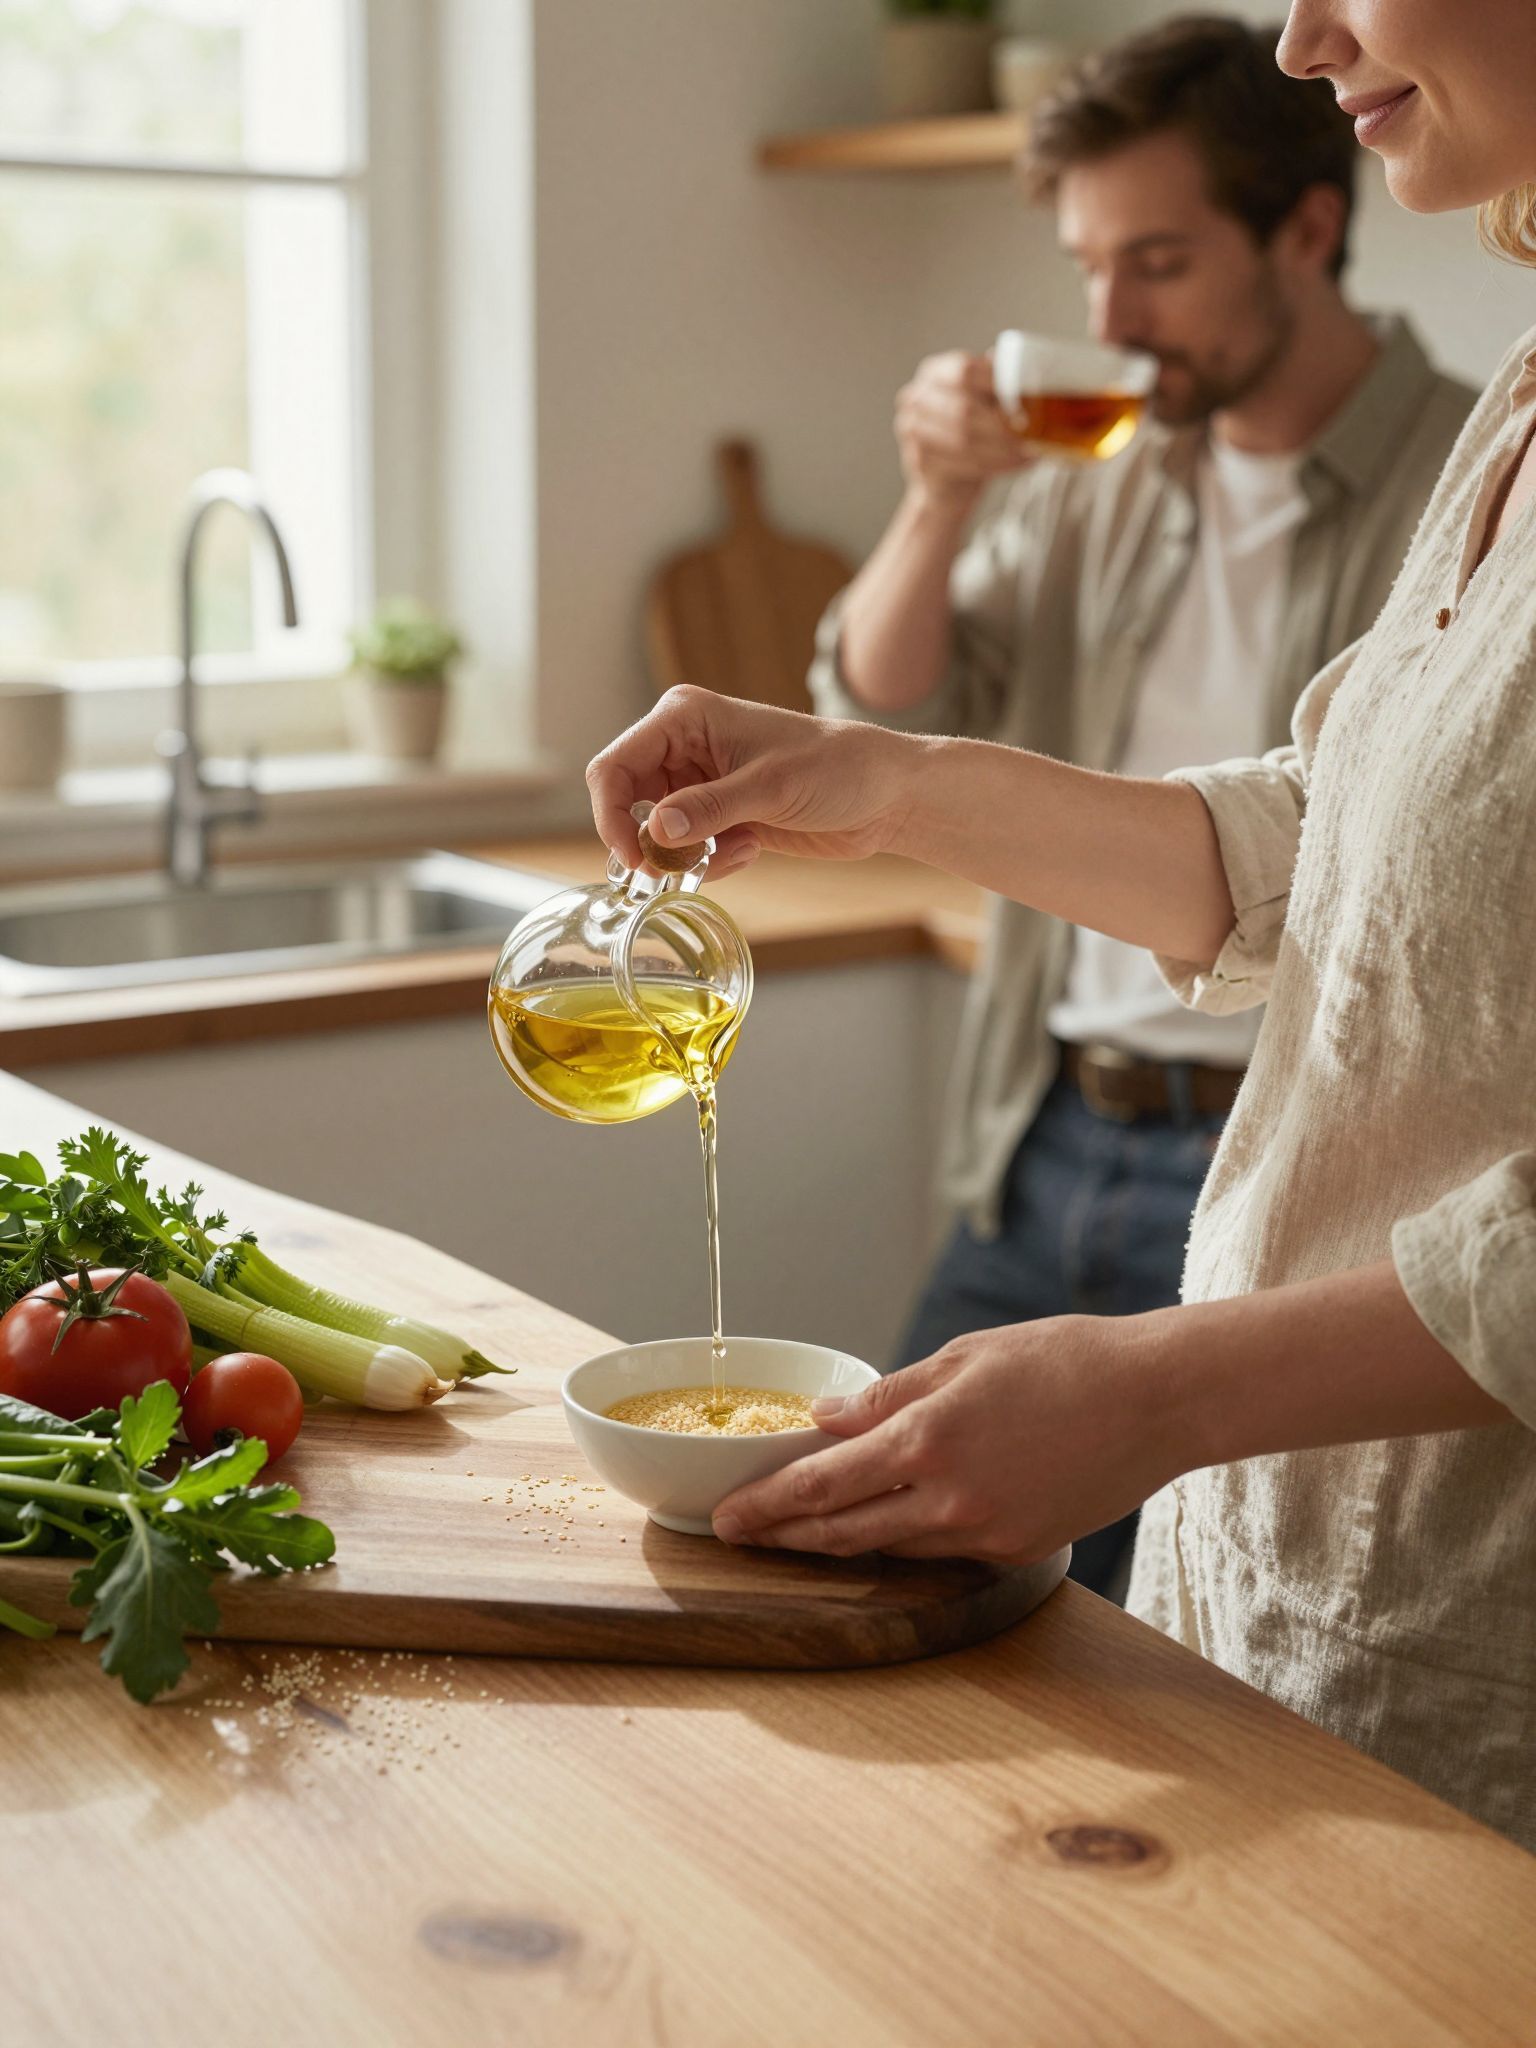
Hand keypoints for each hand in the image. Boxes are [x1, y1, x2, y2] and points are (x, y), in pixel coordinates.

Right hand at [585, 687, 916, 876]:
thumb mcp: (770, 788)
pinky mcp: (718, 814)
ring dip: (686, 856)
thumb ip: (709, 809)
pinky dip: (710, 861)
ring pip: (656, 833)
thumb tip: (655, 831)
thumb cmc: (836, 768)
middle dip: (649, 842)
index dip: (611, 815)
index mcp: (684, 717)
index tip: (634, 858)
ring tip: (737, 850)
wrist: (885, 795)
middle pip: (626, 803)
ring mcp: (699, 782)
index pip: (614, 765)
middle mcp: (683, 746)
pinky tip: (751, 849)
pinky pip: (686, 849)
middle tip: (674, 872)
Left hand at [710, 1315, 1187, 1565]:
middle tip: (738, 1536)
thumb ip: (887, 1396)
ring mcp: (987, 1533)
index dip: (767, 1505)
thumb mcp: (965, 1358)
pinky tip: (881, 1525)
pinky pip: (941, 1551)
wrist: (1158, 1400)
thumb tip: (823, 1420)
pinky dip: (903, 1539)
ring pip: (890, 1548)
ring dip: (837, 1542)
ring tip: (795, 1532)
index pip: (822, 1485)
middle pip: (843, 1532)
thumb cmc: (1064, 1361)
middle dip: (784, 1536)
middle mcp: (951, 1498)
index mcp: (930, 1439)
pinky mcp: (1018, 1551)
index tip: (727, 1517)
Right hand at [895, 350, 1031, 511]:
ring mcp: (911, 429)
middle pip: (964, 408)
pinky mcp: (918, 460)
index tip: (1028, 398)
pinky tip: (1014, 465)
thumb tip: (1026, 372)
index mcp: (935, 372)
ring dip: (1002, 449)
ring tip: (1029, 452)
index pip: (965, 371)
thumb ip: (999, 385)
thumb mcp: (986, 402)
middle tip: (1033, 434)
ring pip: (964, 440)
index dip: (998, 384)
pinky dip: (992, 466)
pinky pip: (960, 464)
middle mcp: (916, 397)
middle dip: (1003, 425)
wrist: (947, 482)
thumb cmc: (973, 433)